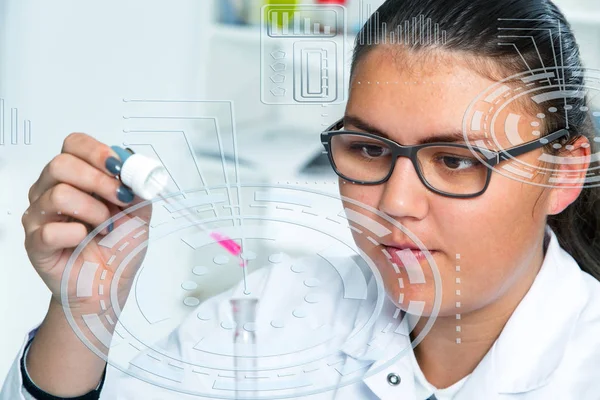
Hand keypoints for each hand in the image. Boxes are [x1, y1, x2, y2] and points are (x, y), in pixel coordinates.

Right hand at [22, 132, 151, 315]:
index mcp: (76, 178)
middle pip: (61, 164)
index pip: (74, 145)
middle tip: (120, 199)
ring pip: (58, 193)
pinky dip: (77, 235)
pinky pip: (50, 230)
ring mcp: (40, 216)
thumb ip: (138, 189)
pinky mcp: (35, 243)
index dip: (97, 152)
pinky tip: (85, 241)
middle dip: (98, 180)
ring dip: (93, 210)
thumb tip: (136, 166)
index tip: (119, 168)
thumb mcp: (140, 214)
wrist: (108, 287)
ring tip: (104, 226)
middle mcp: (51, 190)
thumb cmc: (118, 249)